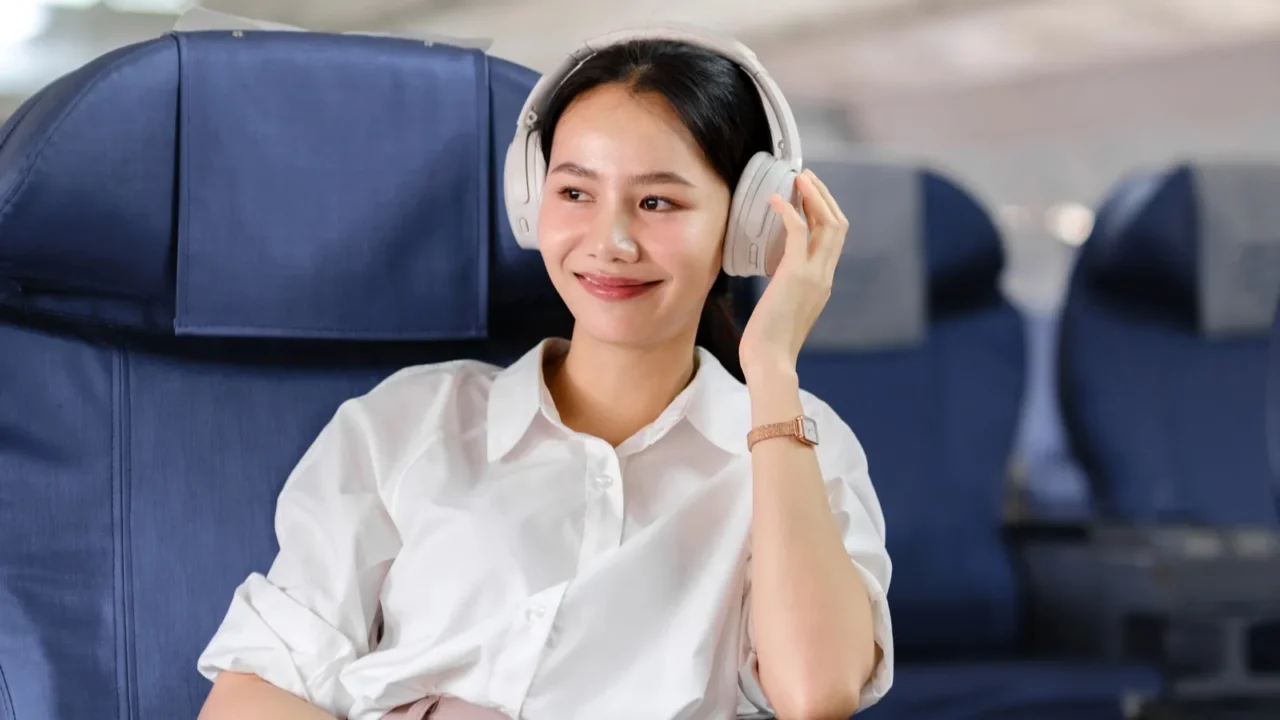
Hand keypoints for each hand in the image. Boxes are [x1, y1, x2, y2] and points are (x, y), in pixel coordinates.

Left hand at [738, 169, 847, 384]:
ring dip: (813, 196)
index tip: (809, 195)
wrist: (770, 362)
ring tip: (798, 178)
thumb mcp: (784, 310)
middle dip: (824, 197)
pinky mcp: (796, 275)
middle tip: (806, 177)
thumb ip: (788, 290)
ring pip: (827, 223)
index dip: (825, 212)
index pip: (834, 239)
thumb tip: (777, 279)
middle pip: (838, 225)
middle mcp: (825, 276)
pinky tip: (775, 201)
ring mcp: (814, 275)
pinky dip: (789, 211)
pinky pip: (798, 232)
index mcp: (823, 283)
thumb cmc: (769, 343)